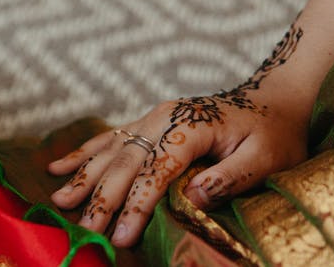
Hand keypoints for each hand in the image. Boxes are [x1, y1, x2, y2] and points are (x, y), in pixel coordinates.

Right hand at [47, 90, 307, 247]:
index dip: (136, 205)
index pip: (155, 171)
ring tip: (58, 200)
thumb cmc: (274, 132)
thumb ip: (230, 177)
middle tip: (84, 228)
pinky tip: (58, 166)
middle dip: (101, 198)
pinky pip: (109, 139)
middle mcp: (162, 118)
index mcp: (189, 127)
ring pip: (109, 151)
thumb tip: (193, 199)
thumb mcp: (266, 158)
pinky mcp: (148, 122)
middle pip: (124, 163)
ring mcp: (152, 118)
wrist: (272, 98)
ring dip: (82, 177)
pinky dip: (83, 154)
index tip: (121, 235)